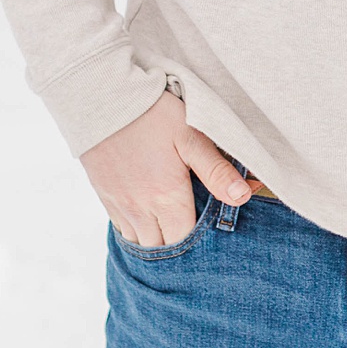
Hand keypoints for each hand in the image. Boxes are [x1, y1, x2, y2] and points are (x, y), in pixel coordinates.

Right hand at [79, 91, 254, 247]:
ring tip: (174, 227)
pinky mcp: (105, 196)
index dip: (201, 243)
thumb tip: (243, 197)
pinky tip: (150, 218)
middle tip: (196, 231)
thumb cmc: (153, 115)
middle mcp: (141, 209)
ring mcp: (120, 205)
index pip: (186, 242)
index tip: (213, 234)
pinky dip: (137, 231)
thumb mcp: (191, 136)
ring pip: (140, 243)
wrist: (103, 99)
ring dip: (157, 241)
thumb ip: (216, 171)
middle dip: (179, 246)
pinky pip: (122, 229)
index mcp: (166, 198)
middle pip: (163, 248)